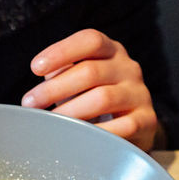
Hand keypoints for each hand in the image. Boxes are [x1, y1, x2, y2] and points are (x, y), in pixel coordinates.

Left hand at [22, 29, 160, 149]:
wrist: (134, 125)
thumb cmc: (96, 98)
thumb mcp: (80, 81)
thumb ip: (61, 73)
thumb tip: (38, 80)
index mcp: (111, 51)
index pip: (90, 40)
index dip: (61, 51)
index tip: (35, 68)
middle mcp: (128, 68)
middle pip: (91, 71)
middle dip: (55, 88)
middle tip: (31, 103)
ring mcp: (139, 94)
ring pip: (103, 98)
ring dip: (70, 112)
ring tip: (51, 123)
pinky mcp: (147, 120)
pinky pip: (121, 127)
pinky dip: (96, 133)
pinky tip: (77, 139)